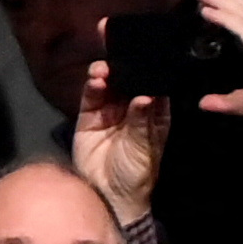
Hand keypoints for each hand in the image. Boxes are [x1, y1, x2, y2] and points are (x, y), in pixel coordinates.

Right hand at [72, 59, 168, 225]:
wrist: (111, 196)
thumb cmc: (137, 173)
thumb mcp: (145, 146)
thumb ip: (142, 120)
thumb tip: (144, 96)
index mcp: (153, 110)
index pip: (152, 82)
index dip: (149, 66)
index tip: (147, 49)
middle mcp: (131, 107)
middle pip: (127, 79)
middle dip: (123, 62)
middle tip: (119, 47)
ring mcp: (109, 111)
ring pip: (108, 85)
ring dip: (106, 73)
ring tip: (104, 68)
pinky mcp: (89, 118)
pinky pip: (90, 98)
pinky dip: (92, 87)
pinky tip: (95, 80)